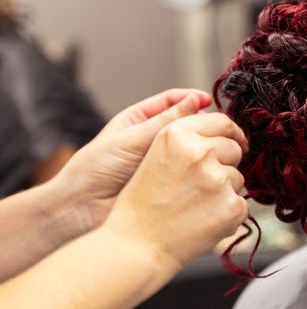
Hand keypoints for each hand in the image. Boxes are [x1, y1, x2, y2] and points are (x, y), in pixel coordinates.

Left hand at [53, 89, 212, 232]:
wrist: (82, 209)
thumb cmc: (95, 170)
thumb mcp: (131, 139)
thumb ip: (164, 122)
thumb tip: (195, 101)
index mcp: (138, 120)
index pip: (171, 102)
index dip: (192, 99)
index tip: (209, 101)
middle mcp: (152, 139)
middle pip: (185, 125)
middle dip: (204, 123)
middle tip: (222, 126)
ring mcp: (161, 162)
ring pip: (190, 149)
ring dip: (206, 147)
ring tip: (222, 145)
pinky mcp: (168, 183)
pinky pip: (189, 172)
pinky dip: (202, 168)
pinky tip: (213, 167)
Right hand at [102, 113, 248, 270]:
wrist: (136, 246)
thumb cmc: (143, 203)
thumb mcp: (157, 155)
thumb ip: (190, 138)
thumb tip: (227, 132)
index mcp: (178, 134)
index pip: (223, 122)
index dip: (232, 134)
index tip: (235, 142)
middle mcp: (200, 151)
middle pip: (234, 149)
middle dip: (225, 164)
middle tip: (200, 186)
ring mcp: (218, 179)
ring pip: (238, 178)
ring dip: (224, 191)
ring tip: (194, 206)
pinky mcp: (231, 205)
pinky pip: (241, 204)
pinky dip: (228, 214)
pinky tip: (202, 221)